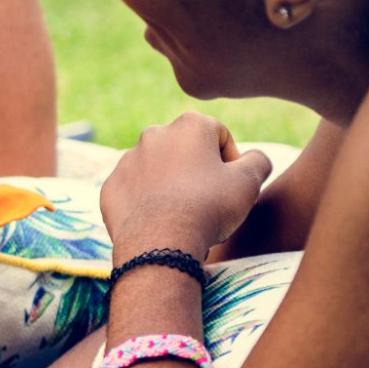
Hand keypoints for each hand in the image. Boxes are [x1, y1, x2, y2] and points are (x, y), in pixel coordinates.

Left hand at [101, 112, 274, 261]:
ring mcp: (127, 160)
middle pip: (185, 151)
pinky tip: (159, 222)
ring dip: (171, 185)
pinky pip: (135, 191)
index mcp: (189, 125)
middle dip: (198, 171)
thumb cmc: (209, 207)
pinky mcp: (111, 186)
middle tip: (208, 201)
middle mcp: (153, 134)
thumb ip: (257, 161)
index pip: (218, 136)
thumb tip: (254, 158)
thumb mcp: (249, 181)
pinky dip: (147, 202)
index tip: (232, 186)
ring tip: (183, 214)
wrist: (160, 241)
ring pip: (158, 170)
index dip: (231, 161)